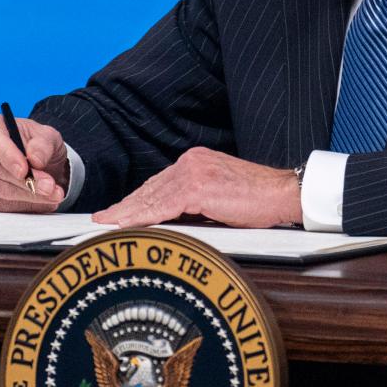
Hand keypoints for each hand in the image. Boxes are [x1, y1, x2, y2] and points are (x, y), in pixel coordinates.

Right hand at [0, 113, 69, 212]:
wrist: (35, 162)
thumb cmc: (35, 143)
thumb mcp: (47, 136)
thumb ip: (43, 144)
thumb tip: (35, 159)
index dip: (8, 157)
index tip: (24, 171)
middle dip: (28, 181)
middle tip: (50, 186)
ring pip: (1, 190)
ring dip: (30, 195)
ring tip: (53, 193)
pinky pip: (0, 204)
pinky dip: (24, 204)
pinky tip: (40, 200)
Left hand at [93, 147, 299, 228]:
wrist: (283, 194)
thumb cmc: (260, 199)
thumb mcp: (221, 195)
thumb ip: (196, 201)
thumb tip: (175, 219)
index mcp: (196, 161)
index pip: (159, 182)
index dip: (137, 198)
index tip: (120, 210)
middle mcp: (191, 161)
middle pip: (150, 188)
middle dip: (125, 206)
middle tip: (103, 219)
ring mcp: (194, 173)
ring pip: (152, 196)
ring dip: (128, 213)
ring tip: (108, 225)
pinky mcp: (199, 188)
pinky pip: (163, 206)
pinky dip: (143, 217)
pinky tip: (128, 225)